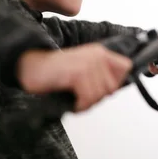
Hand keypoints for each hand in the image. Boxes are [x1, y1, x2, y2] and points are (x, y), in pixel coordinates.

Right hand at [16, 43, 132, 111]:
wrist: (32, 67)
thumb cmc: (57, 73)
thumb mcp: (84, 71)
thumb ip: (102, 76)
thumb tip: (116, 88)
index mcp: (101, 52)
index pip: (125, 67)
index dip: (114, 83)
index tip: (98, 87)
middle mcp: (97, 55)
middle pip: (112, 87)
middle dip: (96, 97)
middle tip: (80, 95)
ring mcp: (88, 63)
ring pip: (99, 95)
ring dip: (85, 102)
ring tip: (73, 97)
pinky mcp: (78, 73)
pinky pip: (88, 98)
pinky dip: (79, 105)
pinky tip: (71, 101)